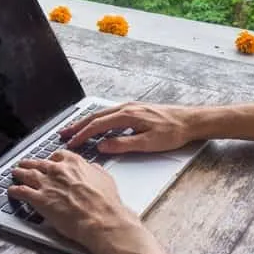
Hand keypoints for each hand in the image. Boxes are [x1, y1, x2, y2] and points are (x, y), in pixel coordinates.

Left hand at [8, 150, 140, 250]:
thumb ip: (94, 170)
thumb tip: (92, 168)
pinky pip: (22, 192)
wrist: (99, 219)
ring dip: (20, 173)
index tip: (50, 161)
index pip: (58, 156)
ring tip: (15, 173)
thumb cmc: (104, 202)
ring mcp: (47, 184)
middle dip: (31, 164)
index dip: (52, 159)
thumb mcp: (104, 178)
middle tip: (25, 164)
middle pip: (39, 164)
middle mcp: (58, 170)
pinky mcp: (39, 200)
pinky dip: (15, 190)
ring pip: (28, 175)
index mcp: (74, 163)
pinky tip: (12, 190)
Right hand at [60, 102, 196, 153]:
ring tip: (74, 130)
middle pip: (96, 116)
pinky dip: (98, 119)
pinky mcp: (136, 110)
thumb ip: (123, 145)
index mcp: (128, 115)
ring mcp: (131, 107)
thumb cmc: (173, 132)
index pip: (98, 125)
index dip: (82, 135)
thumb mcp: (148, 144)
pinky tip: (97, 125)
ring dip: (87, 122)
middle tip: (63, 134)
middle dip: (78, 125)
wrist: (190, 121)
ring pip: (102, 114)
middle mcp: (127, 108)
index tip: (71, 143)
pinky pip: (111, 113)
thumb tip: (102, 146)